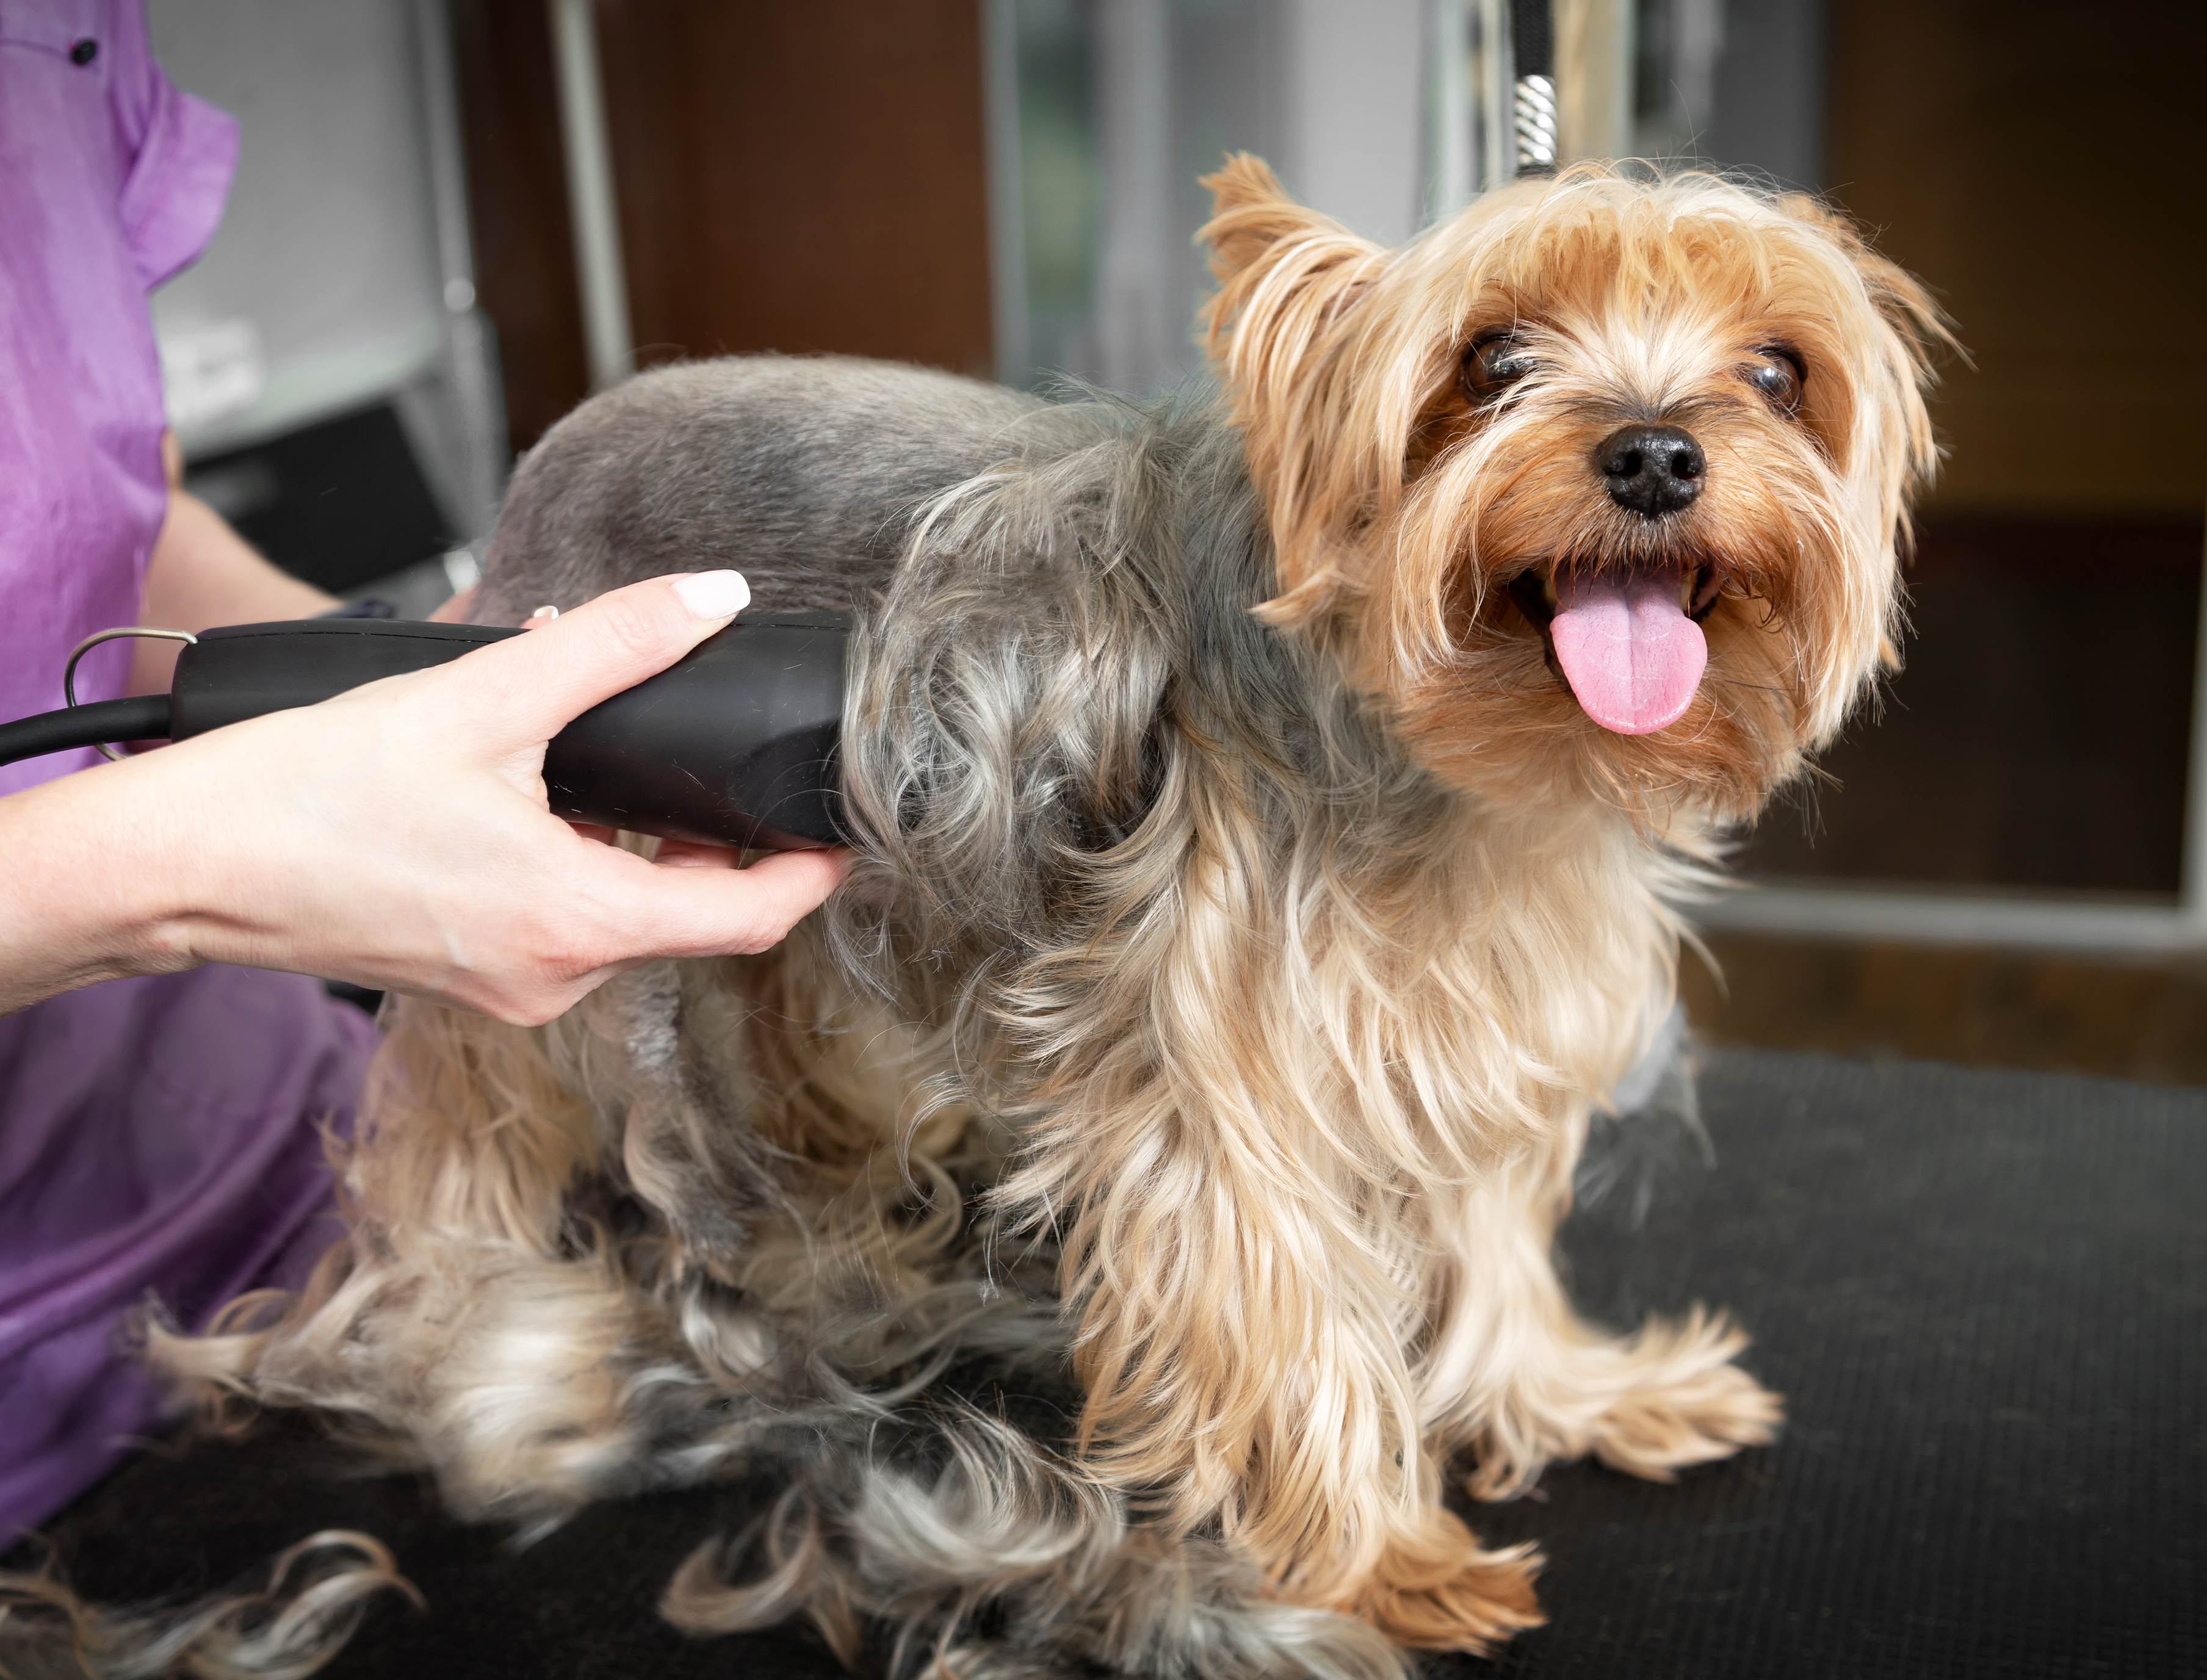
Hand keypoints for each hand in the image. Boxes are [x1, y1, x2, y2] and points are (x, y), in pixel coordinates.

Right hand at [0, 573, 850, 1021]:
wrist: (183, 866)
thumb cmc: (307, 798)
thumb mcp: (483, 699)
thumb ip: (613, 645)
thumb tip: (707, 598)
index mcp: (580, 924)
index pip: (752, 919)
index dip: (810, 872)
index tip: (841, 831)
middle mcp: (555, 976)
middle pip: (688, 910)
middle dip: (701, 828)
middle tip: (692, 748)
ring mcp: (511, 983)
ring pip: (619, 911)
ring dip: (629, 835)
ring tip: (595, 749)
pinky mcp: (470, 972)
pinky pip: (559, 917)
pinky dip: (573, 856)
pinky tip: (534, 786)